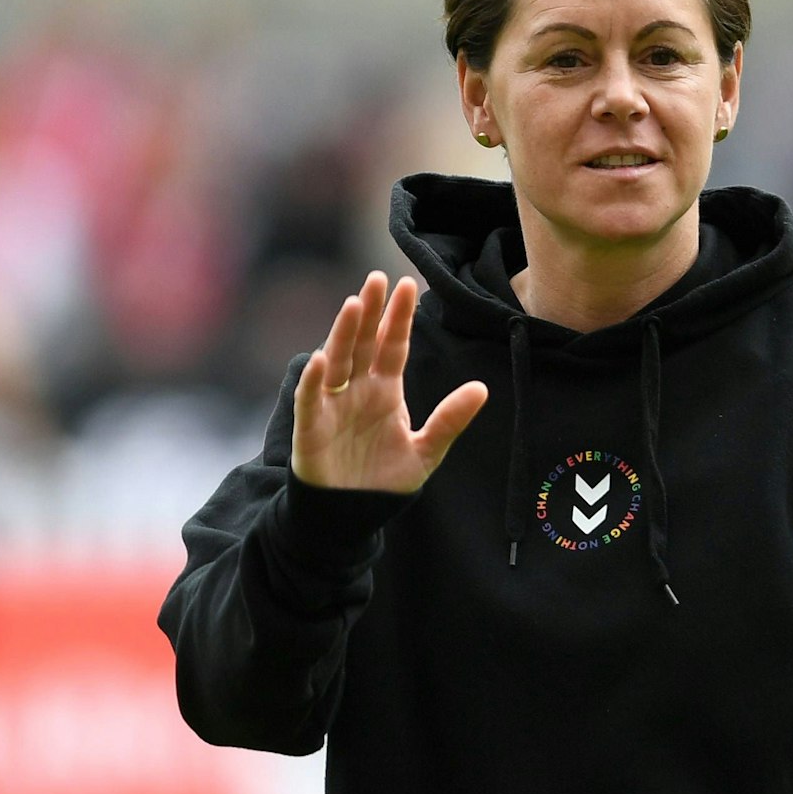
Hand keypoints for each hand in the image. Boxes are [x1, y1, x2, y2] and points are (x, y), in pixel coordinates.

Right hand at [292, 271, 488, 492]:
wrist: (353, 515)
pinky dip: (313, 380)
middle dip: (370, 312)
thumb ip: (450, 420)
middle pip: (363, 343)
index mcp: (385, 390)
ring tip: (353, 304)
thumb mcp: (426, 451)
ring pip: (337, 361)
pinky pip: (310, 399)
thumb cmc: (385, 480)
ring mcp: (332, 405)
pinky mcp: (310, 427)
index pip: (393, 346)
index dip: (399, 318)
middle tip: (378, 278)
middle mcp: (357, 390)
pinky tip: (320, 359)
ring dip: (343, 334)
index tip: (407, 285)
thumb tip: (482, 388)